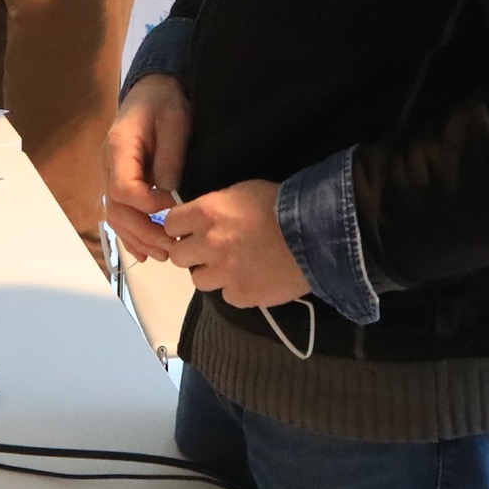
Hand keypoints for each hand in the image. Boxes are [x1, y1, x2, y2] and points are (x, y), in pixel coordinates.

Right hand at [104, 74, 190, 262]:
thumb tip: (167, 191)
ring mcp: (110, 175)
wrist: (153, 89)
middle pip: (116, 210)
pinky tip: (147, 252)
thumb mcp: (175, 120)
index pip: (123, 189)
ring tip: (165, 253)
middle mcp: (108, 165)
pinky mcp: (119, 182)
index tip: (172, 206)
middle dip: (143, 231)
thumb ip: (170, 156)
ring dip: (138, 239)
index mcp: (119, 148)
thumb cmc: (165, 101)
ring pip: (115, 217)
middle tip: (172, 244)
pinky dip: (131, 236)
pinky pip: (119, 214)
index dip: (147, 205)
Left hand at [162, 181, 308, 308]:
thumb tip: (201, 220)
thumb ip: (216, 207)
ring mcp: (224, 274)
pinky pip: (227, 296)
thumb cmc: (283, 204)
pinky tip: (254, 277)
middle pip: (178, 256)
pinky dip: (236, 288)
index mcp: (207, 214)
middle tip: (211, 249)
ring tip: (234, 266)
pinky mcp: (241, 296)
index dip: (181, 227)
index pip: (170, 224)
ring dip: (212, 273)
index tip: (190, 229)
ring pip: (199, 280)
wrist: (317, 235)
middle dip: (192, 252)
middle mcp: (209, 245)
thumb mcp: (244, 191)